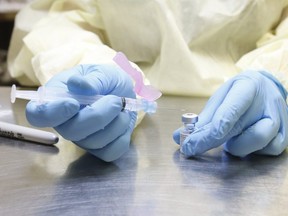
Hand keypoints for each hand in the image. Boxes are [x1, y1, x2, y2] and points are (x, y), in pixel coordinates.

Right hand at [26, 64, 136, 161]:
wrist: (123, 91)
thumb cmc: (105, 79)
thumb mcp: (100, 71)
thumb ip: (90, 78)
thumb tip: (77, 85)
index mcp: (57, 100)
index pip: (38, 115)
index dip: (53, 113)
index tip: (73, 103)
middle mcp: (66, 123)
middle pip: (70, 132)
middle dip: (97, 116)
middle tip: (115, 100)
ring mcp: (83, 139)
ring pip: (94, 142)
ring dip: (115, 122)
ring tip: (121, 106)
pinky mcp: (100, 149)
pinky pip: (110, 152)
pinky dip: (122, 135)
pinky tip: (123, 120)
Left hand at [173, 70, 287, 156]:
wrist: (267, 88)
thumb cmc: (239, 93)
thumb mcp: (221, 98)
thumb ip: (202, 119)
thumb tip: (177, 137)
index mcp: (247, 88)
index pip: (231, 110)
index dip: (213, 129)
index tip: (194, 143)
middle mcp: (267, 103)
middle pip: (239, 128)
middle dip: (212, 141)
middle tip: (194, 146)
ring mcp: (279, 119)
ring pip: (258, 141)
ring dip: (237, 146)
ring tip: (230, 141)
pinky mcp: (285, 134)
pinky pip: (268, 150)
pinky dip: (253, 150)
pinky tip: (246, 141)